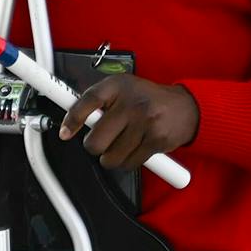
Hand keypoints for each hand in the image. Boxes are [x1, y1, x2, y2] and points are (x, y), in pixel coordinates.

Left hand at [58, 74, 199, 171]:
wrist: (186, 108)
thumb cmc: (148, 100)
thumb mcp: (123, 90)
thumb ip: (100, 102)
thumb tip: (71, 122)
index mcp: (119, 86)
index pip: (89, 101)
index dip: (73, 118)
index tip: (65, 133)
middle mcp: (132, 103)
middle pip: (96, 141)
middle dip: (95, 147)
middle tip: (102, 142)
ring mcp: (145, 122)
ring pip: (110, 157)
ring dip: (111, 157)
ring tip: (121, 145)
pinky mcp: (156, 140)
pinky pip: (129, 163)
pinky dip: (128, 162)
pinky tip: (135, 149)